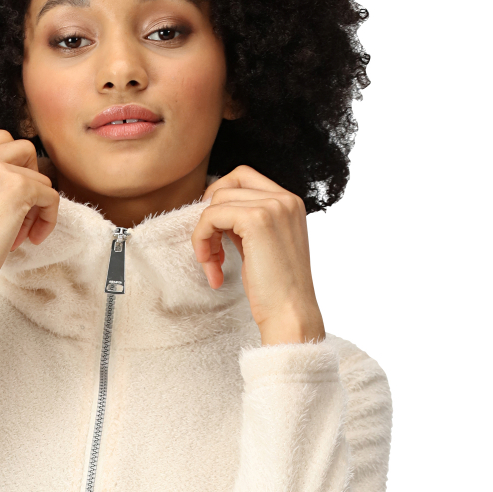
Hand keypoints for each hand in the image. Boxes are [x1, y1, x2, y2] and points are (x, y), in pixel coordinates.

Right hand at [0, 131, 60, 301]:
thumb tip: (13, 181)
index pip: (0, 141)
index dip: (14, 168)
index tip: (10, 198)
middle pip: (23, 149)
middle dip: (30, 179)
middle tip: (23, 212)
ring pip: (40, 177)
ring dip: (36, 207)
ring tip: (19, 235)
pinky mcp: (18, 187)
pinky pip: (50, 196)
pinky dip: (48, 219)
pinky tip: (32, 239)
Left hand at [192, 166, 325, 343]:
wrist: (290, 314)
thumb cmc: (275, 290)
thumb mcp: (263, 246)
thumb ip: (247, 224)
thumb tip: (215, 211)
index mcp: (290, 203)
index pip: (244, 177)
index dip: (221, 201)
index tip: (216, 233)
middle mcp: (285, 199)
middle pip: (228, 184)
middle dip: (210, 215)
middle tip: (209, 249)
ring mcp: (273, 206)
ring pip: (216, 201)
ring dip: (204, 234)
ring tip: (213, 264)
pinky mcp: (256, 220)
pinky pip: (211, 216)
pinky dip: (202, 239)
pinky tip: (212, 266)